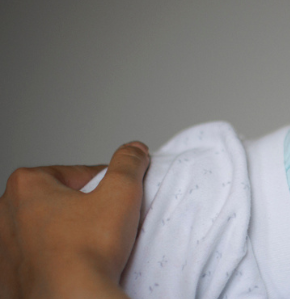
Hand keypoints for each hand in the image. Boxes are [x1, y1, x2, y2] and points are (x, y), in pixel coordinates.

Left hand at [0, 142, 150, 298]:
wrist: (72, 298)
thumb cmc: (86, 250)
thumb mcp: (121, 192)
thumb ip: (129, 162)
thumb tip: (134, 150)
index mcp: (26, 185)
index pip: (78, 174)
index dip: (105, 185)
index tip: (115, 201)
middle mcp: (5, 212)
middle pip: (60, 199)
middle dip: (82, 208)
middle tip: (104, 223)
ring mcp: (4, 246)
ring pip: (47, 229)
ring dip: (68, 232)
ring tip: (90, 245)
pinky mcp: (8, 273)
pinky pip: (38, 256)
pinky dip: (55, 257)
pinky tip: (74, 264)